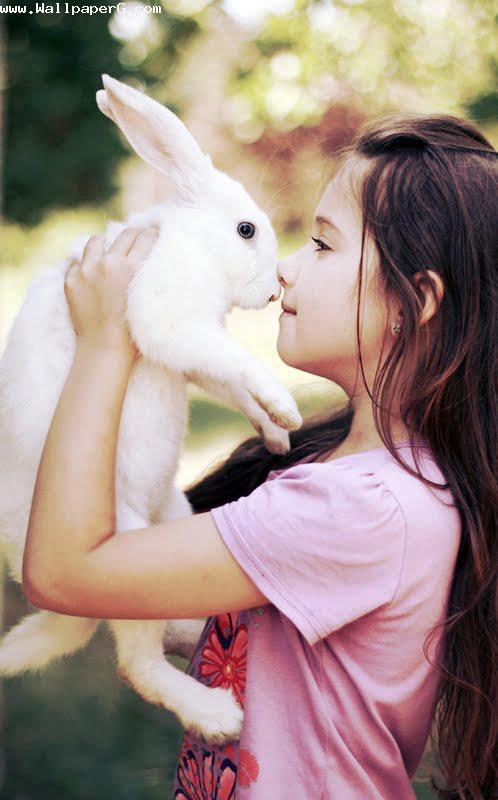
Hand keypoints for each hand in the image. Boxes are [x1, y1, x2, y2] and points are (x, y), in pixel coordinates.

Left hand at [64, 226, 158, 361]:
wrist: (104, 349)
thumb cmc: (134, 331)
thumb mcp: (147, 298)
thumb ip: (147, 275)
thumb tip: (149, 258)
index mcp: (132, 268)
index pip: (146, 238)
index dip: (153, 234)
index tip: (155, 235)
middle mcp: (109, 263)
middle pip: (125, 235)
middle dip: (134, 235)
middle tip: (138, 239)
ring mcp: (87, 271)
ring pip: (96, 241)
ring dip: (105, 244)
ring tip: (108, 251)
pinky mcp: (70, 281)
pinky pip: (76, 261)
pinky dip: (84, 264)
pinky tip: (90, 271)